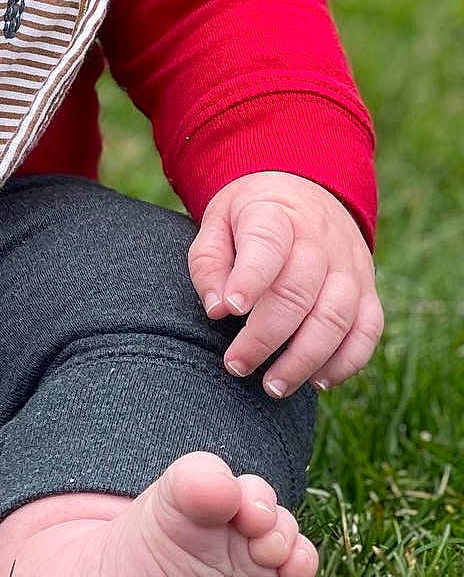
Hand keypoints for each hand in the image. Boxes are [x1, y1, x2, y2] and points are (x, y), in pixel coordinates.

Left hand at [188, 170, 382, 398]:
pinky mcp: (368, 290)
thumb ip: (209, 261)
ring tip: (273, 386)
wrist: (306, 191)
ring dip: (305, 359)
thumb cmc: (251, 216)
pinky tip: (317, 381)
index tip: (228, 310)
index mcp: (276, 215)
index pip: (267, 245)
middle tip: (236, 365)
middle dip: (265, 337)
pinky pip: (368, 330)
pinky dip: (347, 362)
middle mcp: (319, 241)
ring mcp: (349, 267)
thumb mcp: (217, 221)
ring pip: (336, 318)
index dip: (249, 279)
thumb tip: (217, 309)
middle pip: (299, 293)